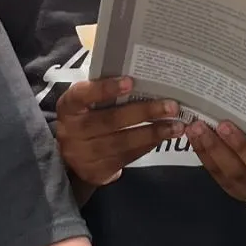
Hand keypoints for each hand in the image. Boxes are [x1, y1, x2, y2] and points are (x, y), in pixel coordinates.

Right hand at [55, 75, 183, 185]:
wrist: (72, 157)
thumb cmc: (86, 117)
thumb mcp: (86, 103)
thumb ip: (104, 90)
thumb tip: (143, 74)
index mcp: (68, 106)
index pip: (83, 95)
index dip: (106, 88)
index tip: (130, 81)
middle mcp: (72, 131)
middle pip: (110, 121)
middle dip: (143, 113)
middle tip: (171, 106)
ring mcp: (83, 155)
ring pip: (122, 142)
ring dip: (153, 133)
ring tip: (176, 126)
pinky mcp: (97, 172)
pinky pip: (126, 157)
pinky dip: (147, 145)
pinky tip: (163, 137)